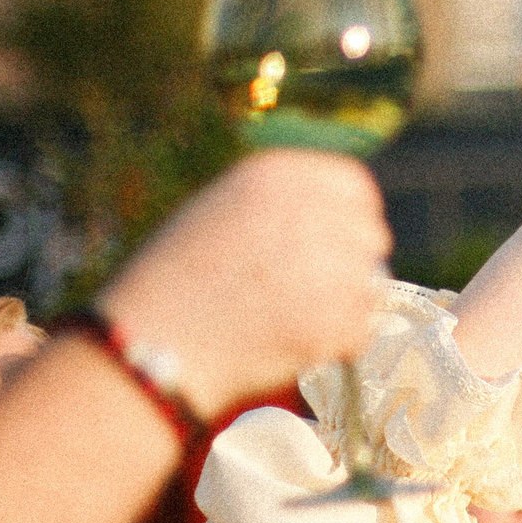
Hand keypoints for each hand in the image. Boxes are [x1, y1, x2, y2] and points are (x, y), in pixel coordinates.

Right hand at [97, 148, 389, 417]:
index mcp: (281, 175)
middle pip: (370, 238)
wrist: (151, 343)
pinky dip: (334, 347)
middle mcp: (315, 211)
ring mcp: (334, 265)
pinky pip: (359, 333)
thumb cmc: (173, 283)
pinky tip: (288, 347)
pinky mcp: (340, 318)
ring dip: (342, 309)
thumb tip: (337, 222)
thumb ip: (281, 207)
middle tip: (309, 294)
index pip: (355, 187)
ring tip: (286, 323)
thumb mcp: (221, 212)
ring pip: (369, 288)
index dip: (349, 219)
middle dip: (349, 266)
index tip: (335, 244)